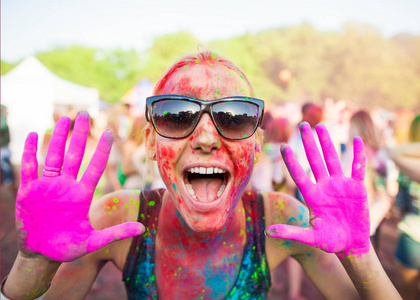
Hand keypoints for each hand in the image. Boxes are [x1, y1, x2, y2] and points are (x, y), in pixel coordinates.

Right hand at [16, 112, 144, 261]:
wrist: (42, 254)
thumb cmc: (67, 248)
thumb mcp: (93, 242)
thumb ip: (116, 233)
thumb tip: (143, 228)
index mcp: (82, 195)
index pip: (94, 167)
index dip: (102, 151)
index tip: (110, 133)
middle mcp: (66, 186)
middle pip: (75, 155)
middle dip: (80, 135)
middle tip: (85, 115)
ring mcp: (47, 186)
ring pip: (53, 157)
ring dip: (57, 138)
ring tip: (64, 119)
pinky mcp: (29, 191)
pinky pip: (29, 168)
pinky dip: (30, 152)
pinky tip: (33, 136)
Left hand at [266, 122, 369, 257]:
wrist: (351, 245)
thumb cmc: (330, 241)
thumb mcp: (310, 237)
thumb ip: (291, 232)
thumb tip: (267, 232)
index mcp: (312, 196)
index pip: (298, 175)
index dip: (291, 161)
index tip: (282, 146)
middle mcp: (324, 187)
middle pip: (314, 161)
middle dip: (308, 143)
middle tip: (302, 124)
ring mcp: (340, 186)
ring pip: (333, 160)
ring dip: (327, 143)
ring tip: (321, 127)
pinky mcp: (357, 188)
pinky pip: (357, 169)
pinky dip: (358, 156)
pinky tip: (357, 141)